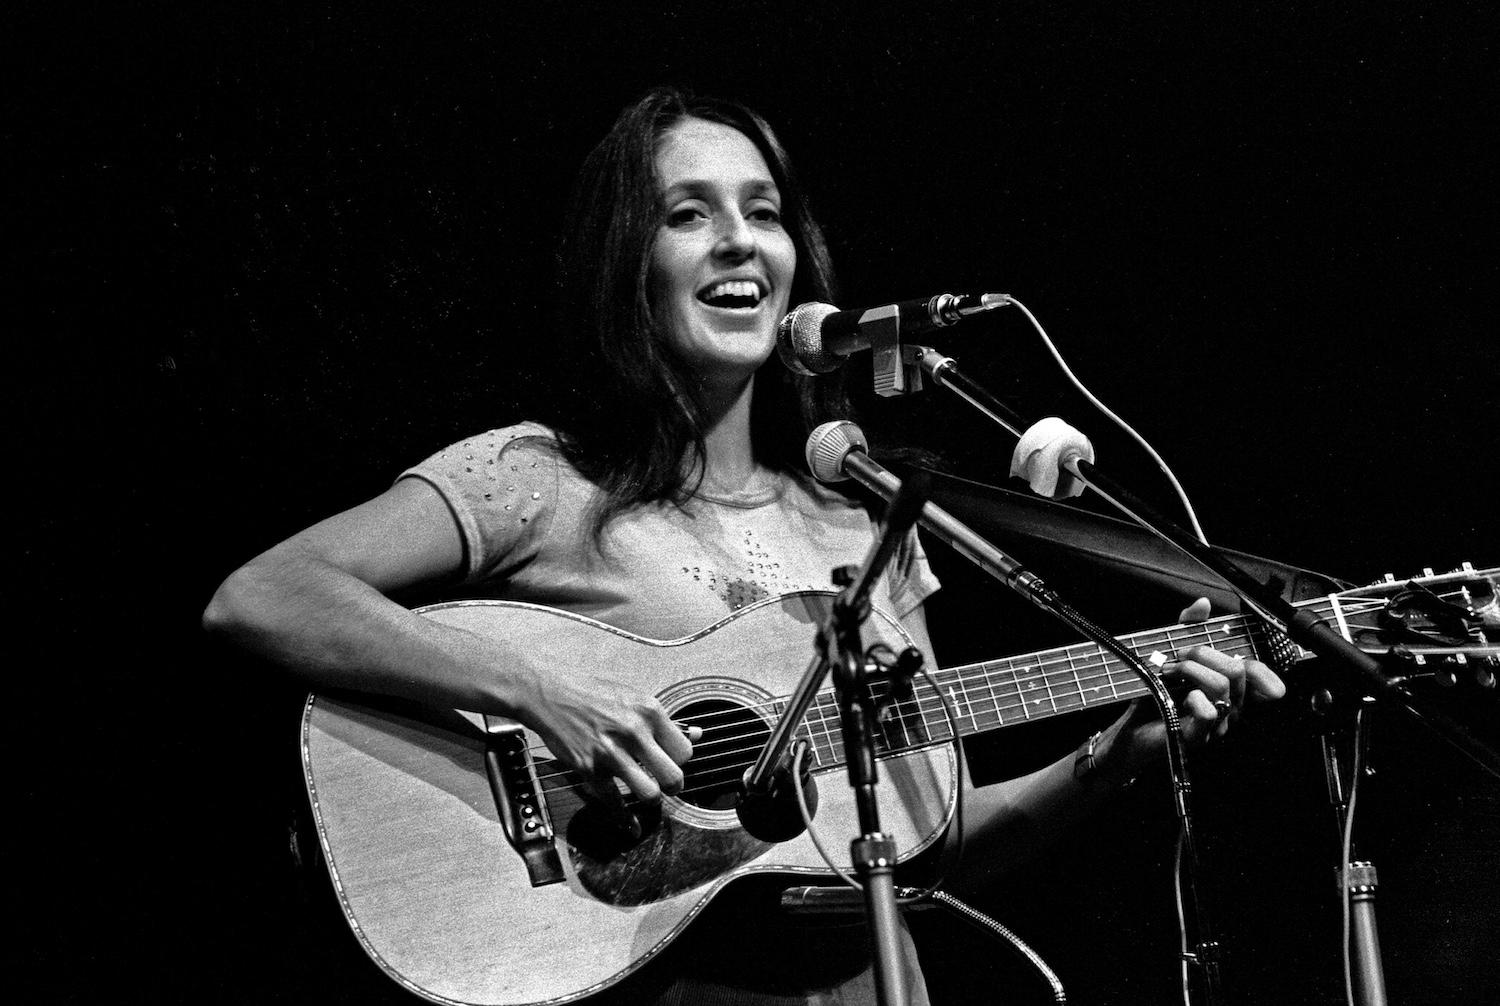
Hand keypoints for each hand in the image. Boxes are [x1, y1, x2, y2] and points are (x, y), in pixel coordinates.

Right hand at [519, 673, 693, 825]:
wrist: (550, 693)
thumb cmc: (591, 692)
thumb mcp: (632, 697)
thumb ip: (663, 720)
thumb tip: (696, 733)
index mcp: (649, 711)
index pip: (684, 751)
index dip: (680, 759)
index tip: (673, 760)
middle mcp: (634, 732)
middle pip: (673, 776)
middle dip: (673, 784)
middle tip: (667, 783)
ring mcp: (611, 753)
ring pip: (650, 794)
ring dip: (651, 797)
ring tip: (647, 791)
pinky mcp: (590, 769)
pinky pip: (615, 804)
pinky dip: (626, 820)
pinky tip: (632, 827)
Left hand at [1100, 597, 1285, 774]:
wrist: (1130, 728)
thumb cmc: (1154, 694)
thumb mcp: (1170, 654)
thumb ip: (1187, 629)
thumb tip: (1203, 603)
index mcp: (1230, 689)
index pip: (1260, 674)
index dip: (1255, 660)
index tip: (1225, 650)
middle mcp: (1230, 708)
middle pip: (1237, 670)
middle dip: (1202, 654)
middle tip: (1176, 658)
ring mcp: (1217, 725)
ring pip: (1222, 687)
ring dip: (1190, 670)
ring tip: (1168, 673)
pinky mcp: (1197, 738)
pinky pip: (1208, 713)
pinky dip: (1193, 698)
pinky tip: (1179, 697)